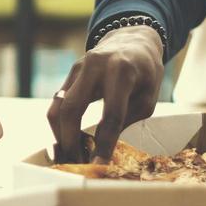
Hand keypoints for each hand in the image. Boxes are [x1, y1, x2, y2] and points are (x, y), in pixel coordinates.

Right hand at [48, 26, 162, 163]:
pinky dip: (60, 124)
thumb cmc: (145, 72)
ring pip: (58, 106)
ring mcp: (78, 68)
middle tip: (77, 164)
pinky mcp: (69, 74)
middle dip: (71, 141)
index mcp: (122, 71)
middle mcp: (95, 66)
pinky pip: (57, 102)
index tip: (100, 165)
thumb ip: (127, 119)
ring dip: (60, 135)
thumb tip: (105, 148)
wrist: (132, 40)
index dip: (104, 143)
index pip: (110, 115)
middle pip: (72, 109)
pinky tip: (67, 140)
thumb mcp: (148, 97)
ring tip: (70, 155)